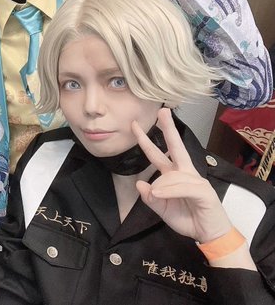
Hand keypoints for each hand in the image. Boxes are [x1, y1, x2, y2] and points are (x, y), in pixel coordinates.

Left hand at [134, 108, 232, 243]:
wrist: (209, 234)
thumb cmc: (188, 218)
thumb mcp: (162, 209)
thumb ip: (150, 198)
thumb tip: (139, 183)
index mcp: (174, 175)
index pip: (157, 154)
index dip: (145, 140)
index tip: (135, 125)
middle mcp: (185, 173)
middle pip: (175, 146)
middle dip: (168, 128)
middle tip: (162, 111)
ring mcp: (196, 180)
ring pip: (171, 175)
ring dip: (162, 187)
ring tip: (158, 196)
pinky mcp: (204, 191)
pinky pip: (182, 187)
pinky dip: (169, 190)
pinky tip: (160, 193)